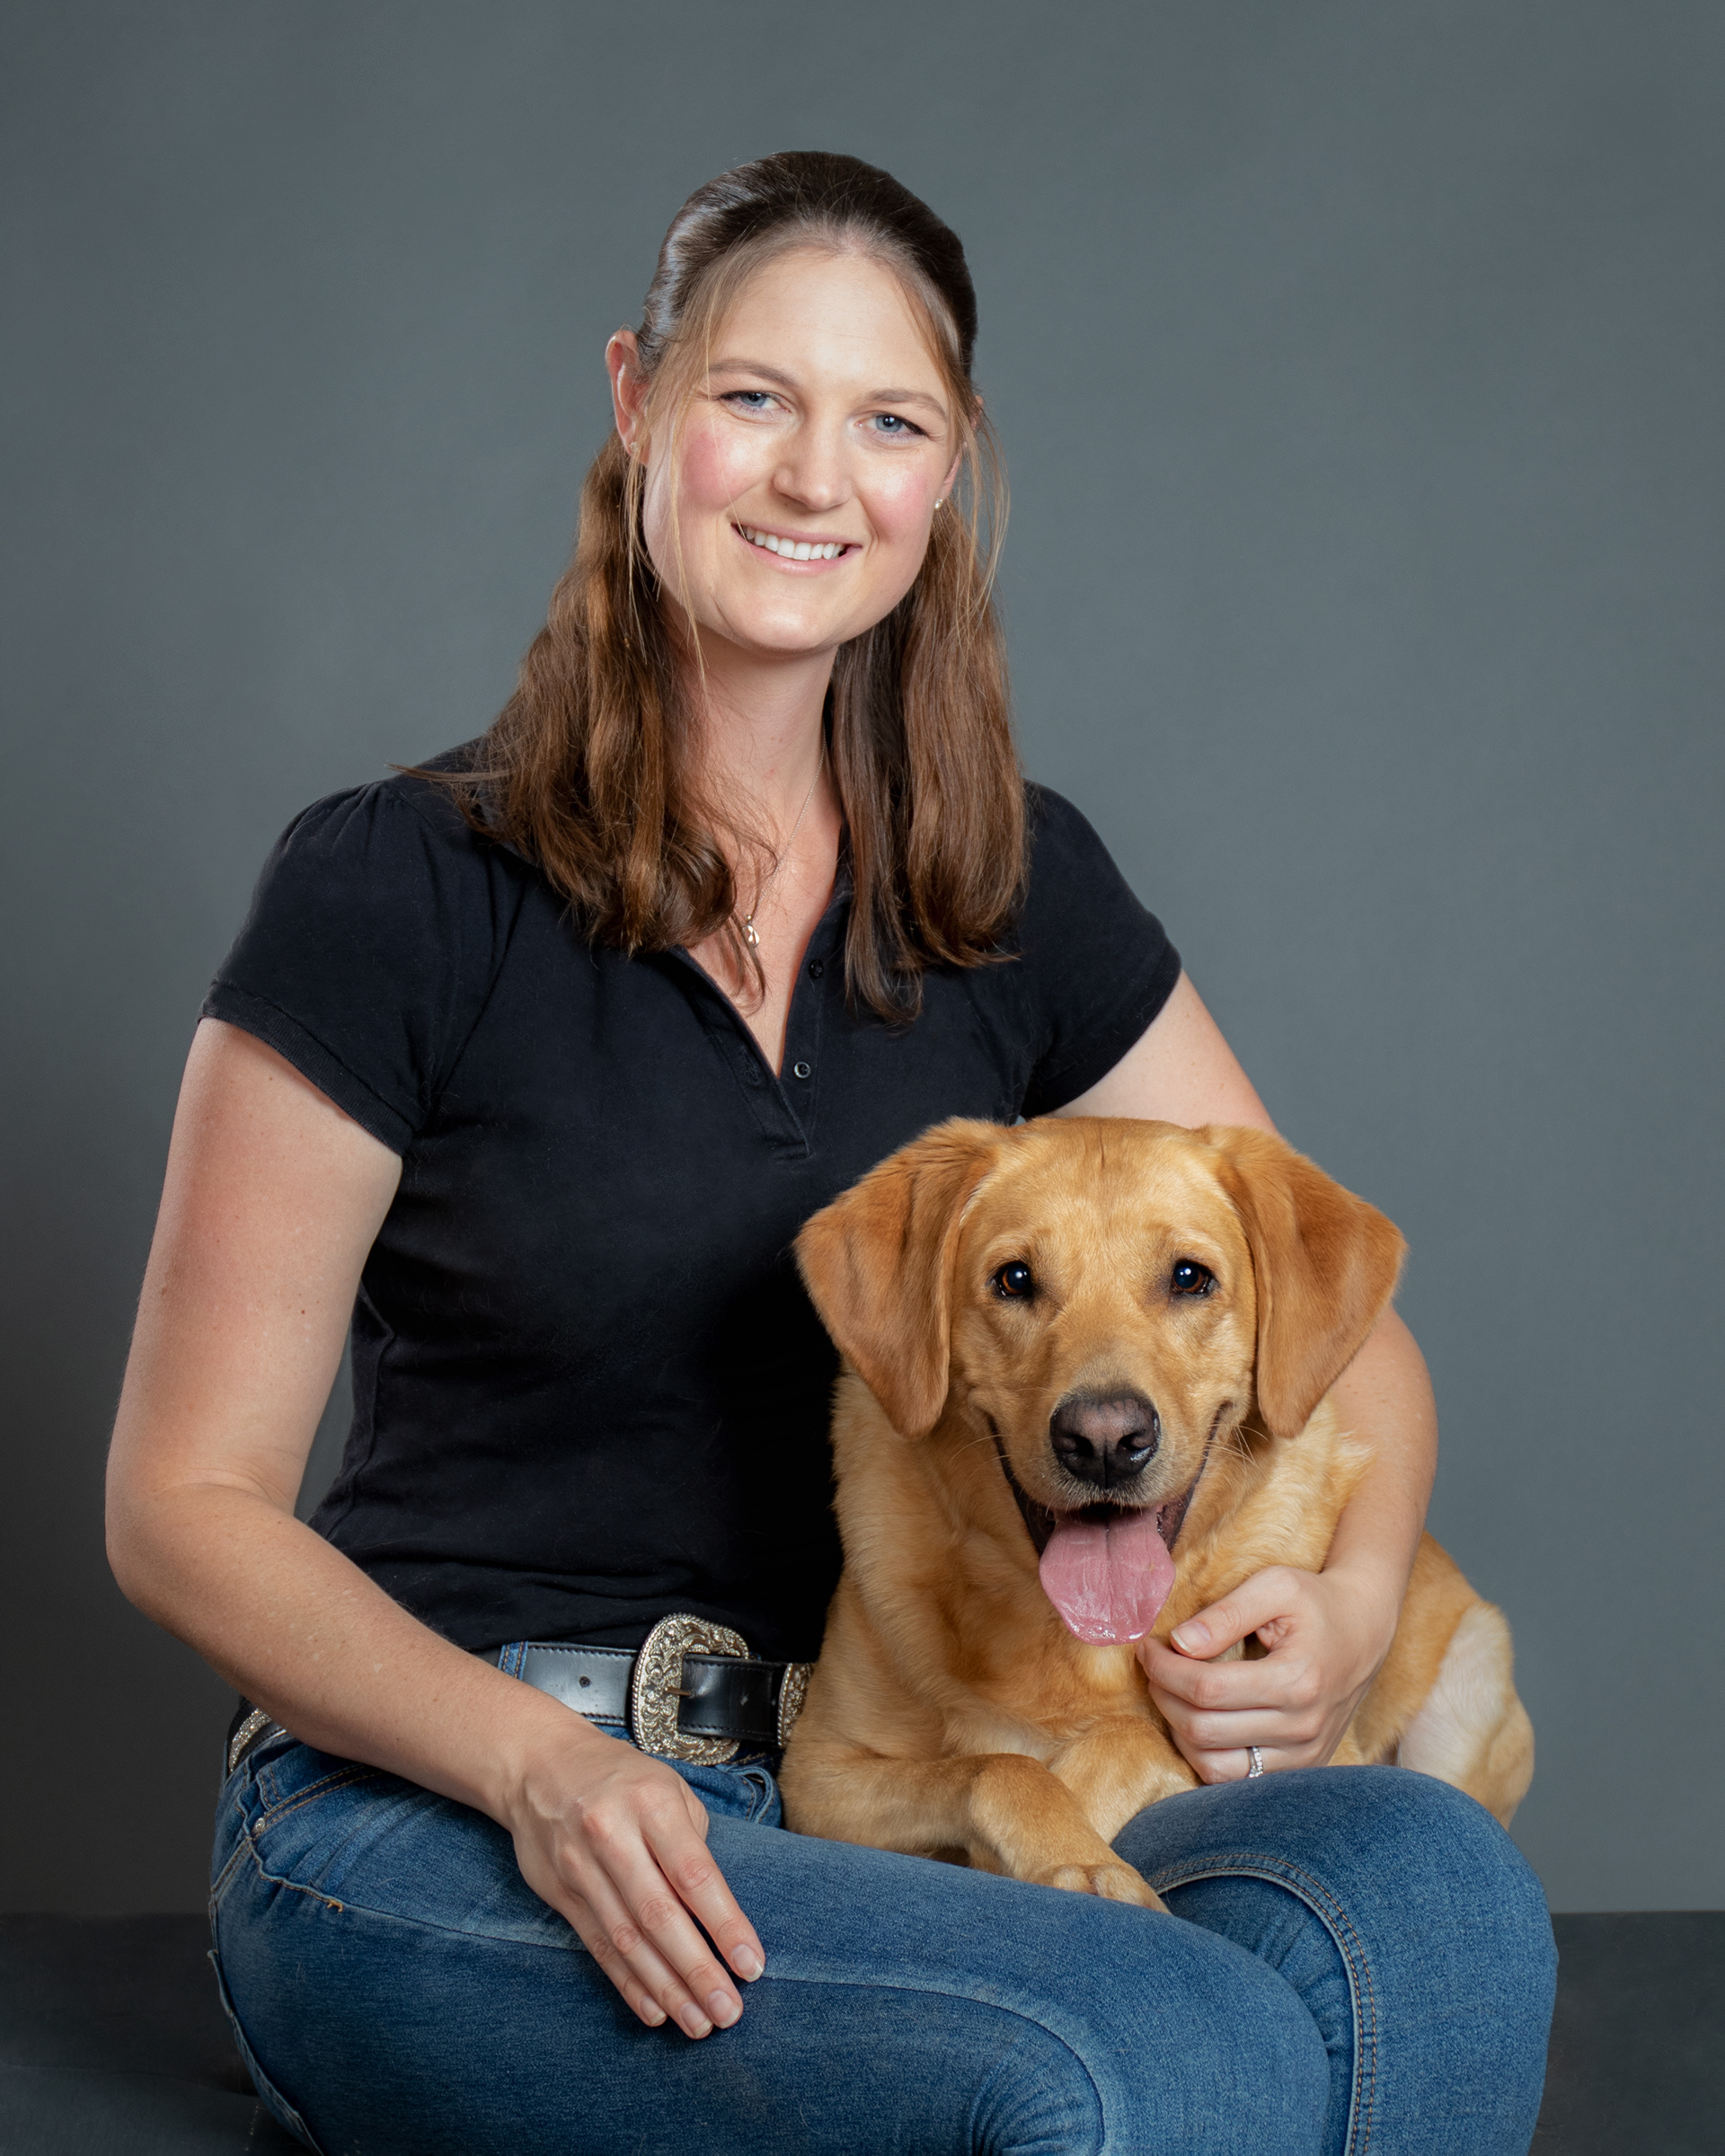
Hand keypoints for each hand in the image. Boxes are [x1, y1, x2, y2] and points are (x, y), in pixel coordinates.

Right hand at [502, 1719, 765, 2036]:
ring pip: (627, 1939)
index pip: (694, 1874)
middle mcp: (613, 1835)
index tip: (751, 1964)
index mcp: (652, 1803)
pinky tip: (655, 2010)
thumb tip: (714, 1908)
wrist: (539, 1764)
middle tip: (728, 2010)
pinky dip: (628, 1983)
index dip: (725, 1924)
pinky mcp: (561, 1894)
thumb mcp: (667, 1786)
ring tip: (698, 2021)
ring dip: (666, 1987)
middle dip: (697, 1969)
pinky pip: (598, 1946)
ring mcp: (581, 1867)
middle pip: (660, 1915)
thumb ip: (692, 1841)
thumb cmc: (620, 1777)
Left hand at [1138, 1563, 1398, 1782]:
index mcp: (1298, 1680)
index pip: (1207, 1689)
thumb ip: (1225, 1613)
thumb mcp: (1274, 1585)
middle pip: (1204, 1730)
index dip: (1165, 1669)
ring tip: (1172, 1693)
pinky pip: (1237, 1780)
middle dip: (1164, 1695)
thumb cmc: (1315, 1601)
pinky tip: (1197, 1720)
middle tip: (1155, 1666)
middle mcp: (1304, 1727)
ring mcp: (1305, 1754)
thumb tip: (1179, 1643)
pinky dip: (1205, 1755)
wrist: (1364, 1630)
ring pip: (1215, 1767)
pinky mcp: (1302, 1769)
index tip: (1148, 1646)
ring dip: (1178, 1730)